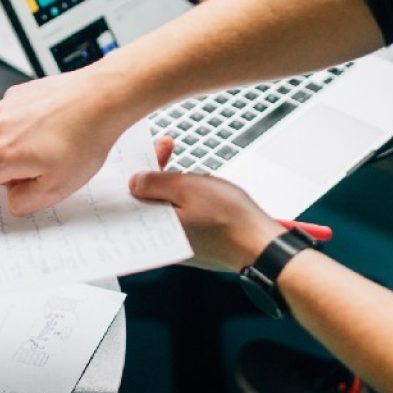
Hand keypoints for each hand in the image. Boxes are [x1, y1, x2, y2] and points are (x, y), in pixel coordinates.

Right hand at [0, 65, 134, 218]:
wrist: (104, 97)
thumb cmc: (86, 139)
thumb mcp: (57, 189)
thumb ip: (24, 201)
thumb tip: (10, 193)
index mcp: (1, 156)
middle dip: (9, 175)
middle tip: (47, 170)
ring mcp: (5, 108)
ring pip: (1, 144)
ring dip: (20, 152)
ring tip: (57, 145)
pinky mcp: (16, 95)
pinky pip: (13, 123)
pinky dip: (28, 131)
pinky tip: (55, 128)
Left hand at [130, 136, 281, 271]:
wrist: (261, 246)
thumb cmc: (229, 219)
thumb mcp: (187, 188)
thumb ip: (156, 182)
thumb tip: (134, 182)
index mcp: (154, 228)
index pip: (131, 195)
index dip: (136, 167)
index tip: (146, 149)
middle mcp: (161, 241)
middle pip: (146, 199)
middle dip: (154, 170)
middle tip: (166, 146)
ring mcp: (177, 243)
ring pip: (163, 206)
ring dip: (169, 182)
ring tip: (183, 164)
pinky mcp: (192, 243)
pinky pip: (178, 216)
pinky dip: (181, 198)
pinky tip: (193, 185)